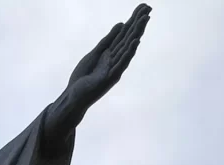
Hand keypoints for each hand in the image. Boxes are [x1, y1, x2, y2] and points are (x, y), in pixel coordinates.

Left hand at [44, 4, 151, 151]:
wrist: (74, 97)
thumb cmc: (84, 78)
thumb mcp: (95, 53)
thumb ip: (108, 40)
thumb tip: (121, 24)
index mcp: (112, 52)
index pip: (125, 33)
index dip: (134, 20)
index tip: (144, 7)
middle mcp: (117, 59)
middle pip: (129, 37)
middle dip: (138, 22)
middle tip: (149, 8)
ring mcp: (115, 68)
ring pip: (128, 47)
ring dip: (137, 33)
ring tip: (145, 19)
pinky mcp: (110, 77)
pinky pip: (121, 62)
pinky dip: (129, 52)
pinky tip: (135, 41)